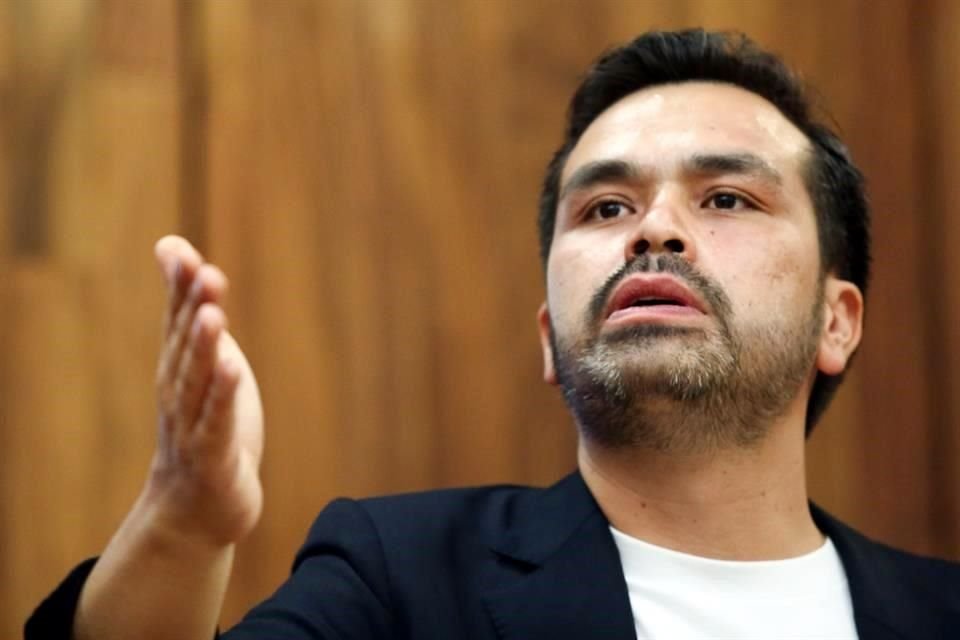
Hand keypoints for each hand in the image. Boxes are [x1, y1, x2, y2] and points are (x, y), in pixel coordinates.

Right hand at [145, 236, 263, 547]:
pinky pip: (217, 424)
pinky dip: (223, 398)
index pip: (177, 320)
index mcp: (180, 368)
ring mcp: (192, 426)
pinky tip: (232, 371)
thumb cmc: (203, 426)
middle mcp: (179, 392)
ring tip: (213, 314)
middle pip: (188, 344)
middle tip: (205, 273)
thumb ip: (193, 309)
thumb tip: (174, 247)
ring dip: (205, 348)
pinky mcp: (213, 458)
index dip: (180, 287)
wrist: (195, 511)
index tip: (181, 251)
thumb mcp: (205, 361)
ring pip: (199, 382)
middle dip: (194, 308)